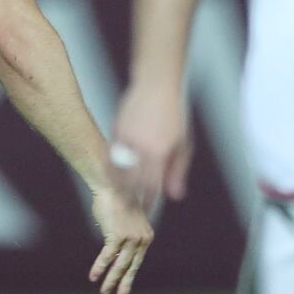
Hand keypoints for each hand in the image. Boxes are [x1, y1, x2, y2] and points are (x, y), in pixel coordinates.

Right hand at [86, 185, 153, 293]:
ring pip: (120, 264)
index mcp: (146, 236)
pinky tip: (93, 276)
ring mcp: (131, 238)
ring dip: (111, 280)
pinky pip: (107, 256)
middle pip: (131, 266)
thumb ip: (120, 238)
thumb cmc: (114, 201)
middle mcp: (142, 239)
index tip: (123, 287)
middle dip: (124, 283)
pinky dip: (100, 267)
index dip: (129, 275)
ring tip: (104, 291)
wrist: (112, 185)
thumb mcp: (122, 222)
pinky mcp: (118, 235)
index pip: (137, 261)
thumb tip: (111, 253)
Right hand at [110, 85, 192, 206]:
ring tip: (120, 192)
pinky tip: (115, 172)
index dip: (148, 201)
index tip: (147, 208)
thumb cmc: (175, 115)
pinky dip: (112, 165)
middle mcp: (141, 147)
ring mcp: (127, 138)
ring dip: (118, 183)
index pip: (151, 186)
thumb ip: (177, 171)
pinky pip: (111, 154)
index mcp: (160, 152)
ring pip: (117, 169)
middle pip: (131, 182)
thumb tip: (174, 196)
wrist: (157, 85)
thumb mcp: (182, 144)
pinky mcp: (117, 129)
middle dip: (129, 196)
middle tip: (130, 205)